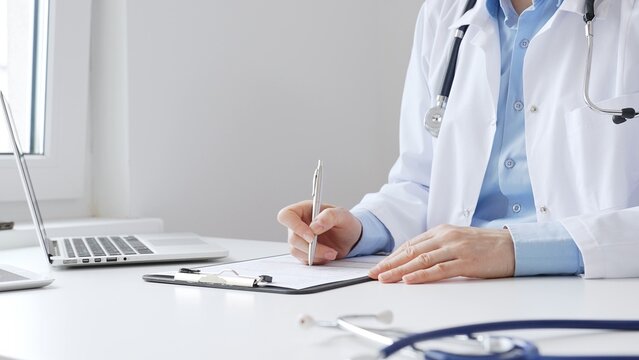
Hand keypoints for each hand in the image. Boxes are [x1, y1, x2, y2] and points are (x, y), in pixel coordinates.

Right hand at [277, 201, 361, 264]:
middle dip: (310, 246)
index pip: (287, 216)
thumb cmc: (345, 223)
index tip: (311, 236)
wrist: (351, 238)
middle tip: (328, 249)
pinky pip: (303, 259)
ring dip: (315, 255)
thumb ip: (329, 216)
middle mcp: (299, 224)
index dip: (294, 226)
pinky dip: (316, 260)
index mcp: (304, 210)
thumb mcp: (342, 215)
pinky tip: (327, 256)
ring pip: (296, 251)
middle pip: (292, 238)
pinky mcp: (304, 252)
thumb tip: (315, 226)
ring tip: (332, 253)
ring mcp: (300, 239)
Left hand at [369, 224, 514, 283]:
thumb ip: (438, 247)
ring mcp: (456, 248)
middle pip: (411, 251)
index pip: (410, 244)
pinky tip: (409, 280)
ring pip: (421, 260)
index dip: (392, 256)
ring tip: (385, 278)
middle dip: (390, 263)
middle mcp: (446, 237)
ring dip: (399, 270)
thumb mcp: (458, 241)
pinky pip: (439, 269)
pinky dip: (421, 275)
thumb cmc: (486, 246)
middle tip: (373, 274)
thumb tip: (415, 260)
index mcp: (442, 231)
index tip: (379, 266)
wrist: (514, 246)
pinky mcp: (466, 262)